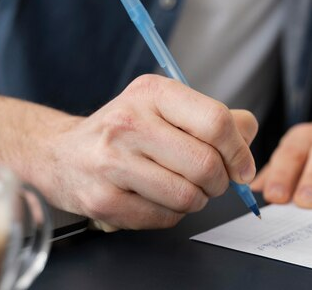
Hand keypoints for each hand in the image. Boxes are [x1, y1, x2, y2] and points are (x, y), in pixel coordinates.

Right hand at [42, 74, 257, 229]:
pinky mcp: (103, 199)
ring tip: (182, 186)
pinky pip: (164, 218)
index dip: (239, 150)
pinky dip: (171, 214)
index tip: (242, 166)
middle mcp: (128, 123)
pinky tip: (156, 197)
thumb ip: (213, 117)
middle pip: (205, 164)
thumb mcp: (165, 107)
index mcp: (151, 93)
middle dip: (219, 181)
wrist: (62, 154)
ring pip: (188, 196)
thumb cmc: (124, 130)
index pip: (215, 121)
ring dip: (196, 199)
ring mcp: (111, 162)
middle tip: (211, 180)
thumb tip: (249, 133)